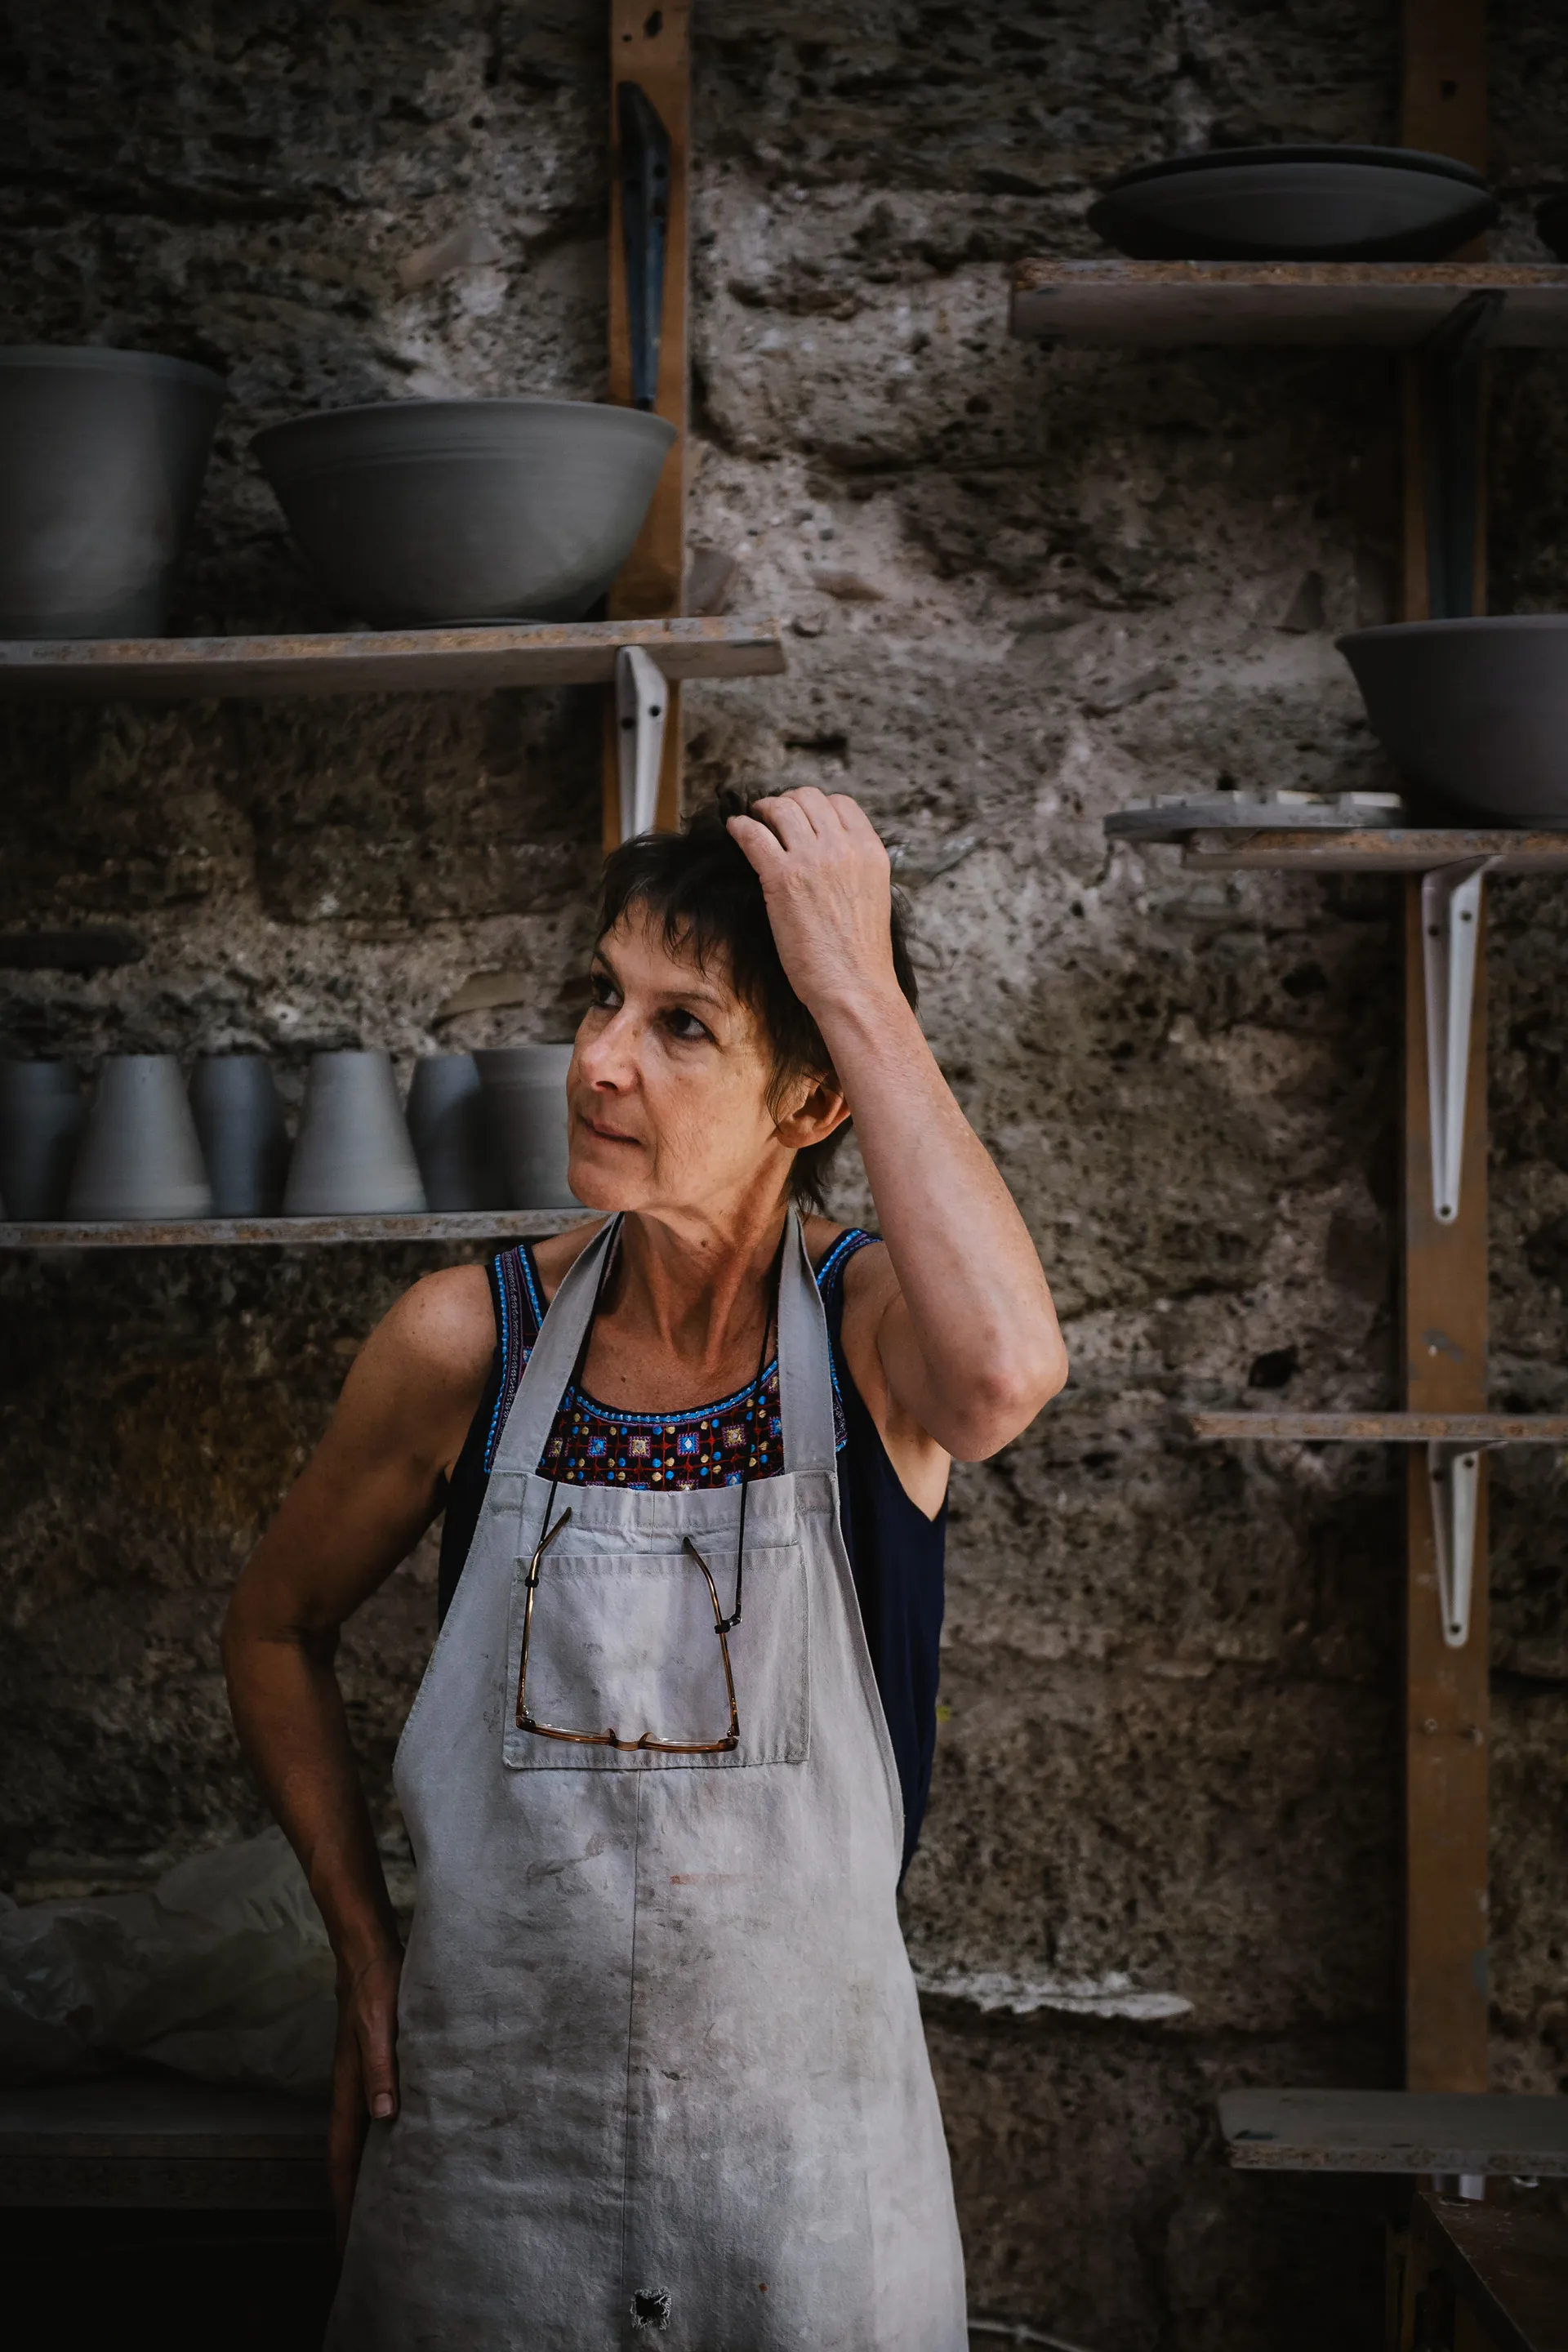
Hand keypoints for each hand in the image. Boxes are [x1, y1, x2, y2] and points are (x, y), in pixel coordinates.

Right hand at [329, 1946, 401, 2248]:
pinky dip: (384, 2148)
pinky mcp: (378, 2072)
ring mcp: (363, 2085)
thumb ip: (381, 2069)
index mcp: (348, 2092)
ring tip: (386, 2214)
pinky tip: (402, 2154)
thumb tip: (383, 2117)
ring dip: (368, 2180)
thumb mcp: (380, 2026)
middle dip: (354, 2205)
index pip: (340, 2161)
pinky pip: (376, 2122)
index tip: (347, 2246)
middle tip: (368, 2247)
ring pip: (362, 2145)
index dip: (343, 2204)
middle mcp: (352, 2096)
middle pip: (348, 2163)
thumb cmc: (375, 1989)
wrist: (368, 1956)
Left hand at [727, 788, 900, 1020]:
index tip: (801, 817)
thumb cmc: (860, 955)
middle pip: (808, 798)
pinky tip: (734, 830)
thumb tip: (828, 858)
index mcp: (871, 851)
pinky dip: (740, 827)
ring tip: (752, 821)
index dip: (815, 806)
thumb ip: (853, 869)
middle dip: (786, 802)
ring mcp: (813, 860)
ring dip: (761, 810)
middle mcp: (844, 848)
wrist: (854, 986)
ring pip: (780, 808)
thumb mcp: (872, 896)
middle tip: (771, 817)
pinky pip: (753, 835)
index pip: (840, 804)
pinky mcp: (783, 878)